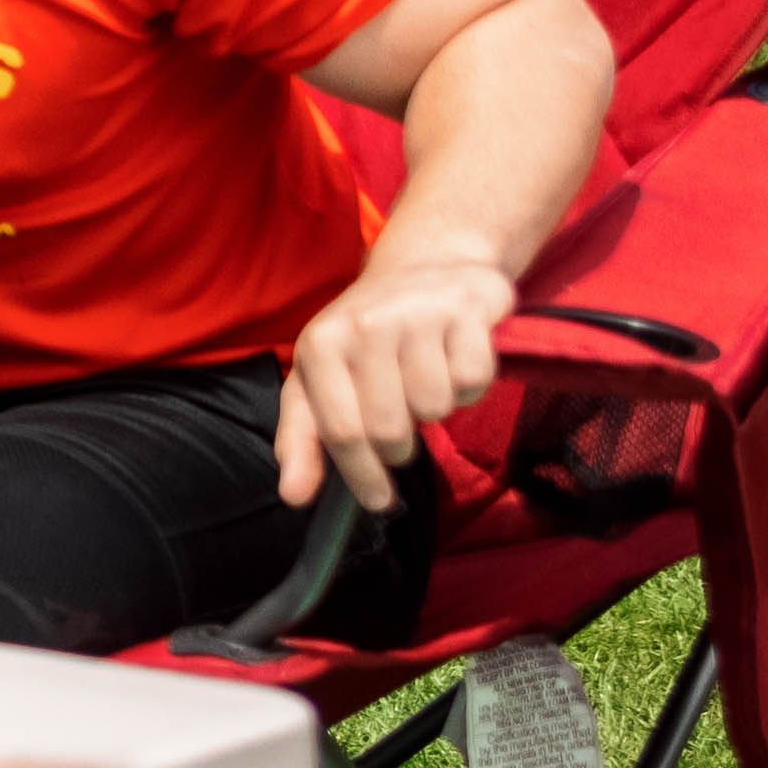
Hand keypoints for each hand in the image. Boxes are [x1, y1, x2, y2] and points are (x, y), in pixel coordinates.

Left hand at [271, 243, 513, 515]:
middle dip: (400, 448)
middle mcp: (365, 324)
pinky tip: (451, 361)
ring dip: (435, 410)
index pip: (342, 431)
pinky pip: (473, 382)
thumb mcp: (318, 381)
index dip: (362, 475)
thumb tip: (294, 496)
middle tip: (402, 432)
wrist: (423, 267)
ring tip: (423, 380)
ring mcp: (417, 313)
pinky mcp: (467, 310)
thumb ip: (301, 440)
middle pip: (390, 429)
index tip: (378, 500)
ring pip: (436, 408)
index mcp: (321, 344)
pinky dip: (469, 386)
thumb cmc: (364, 339)